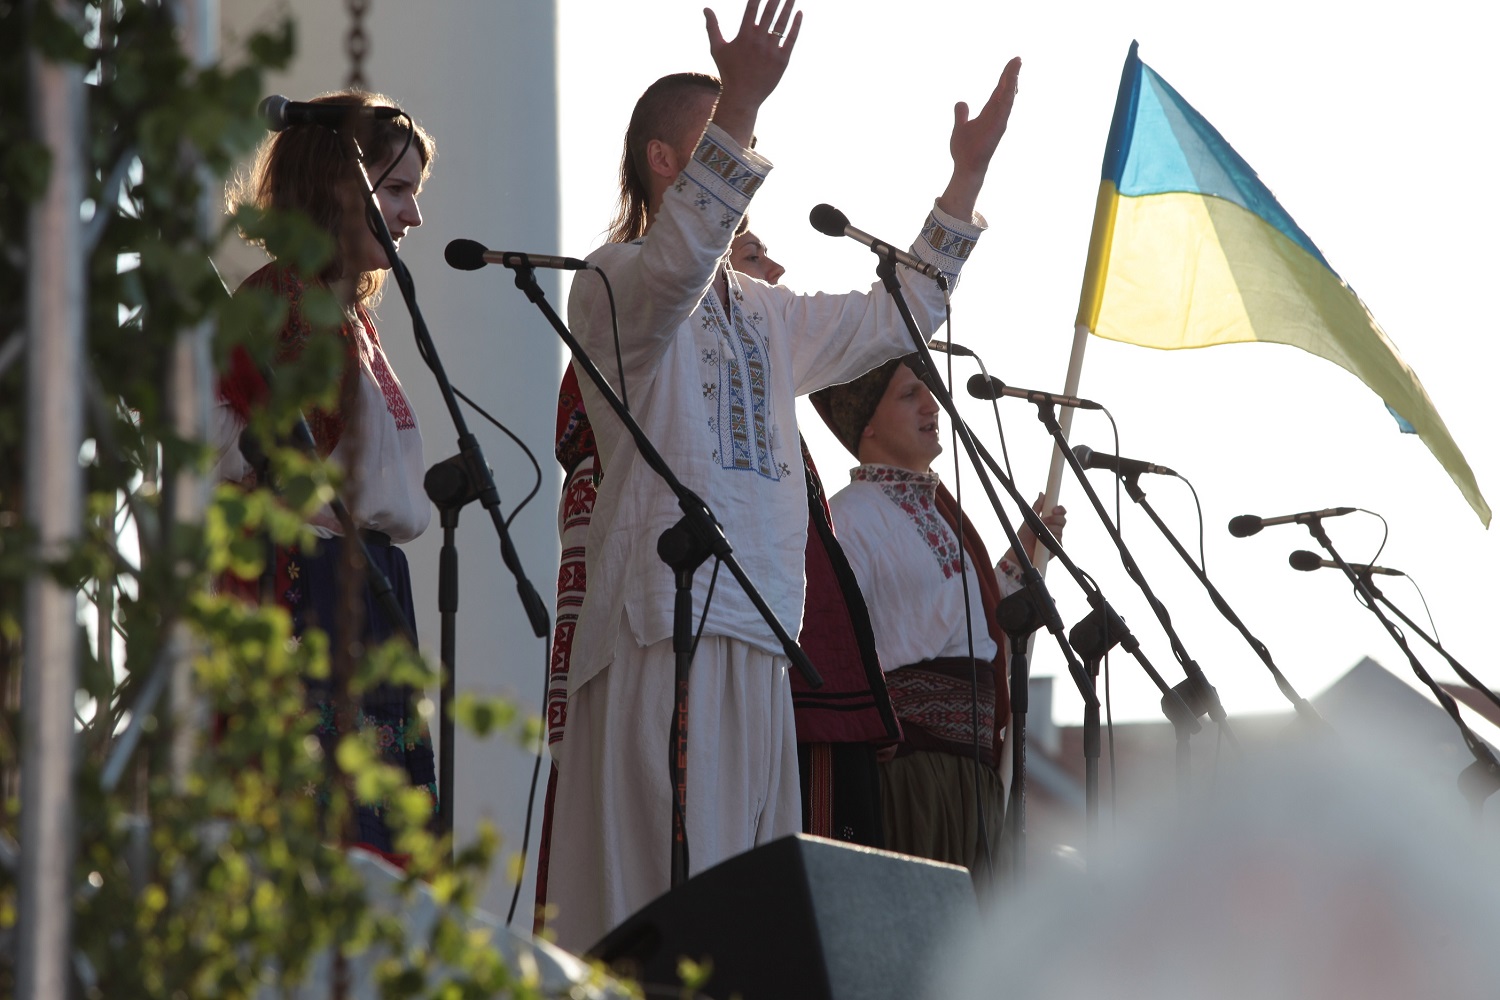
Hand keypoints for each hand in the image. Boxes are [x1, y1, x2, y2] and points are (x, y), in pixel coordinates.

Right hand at [704, 0, 801, 145]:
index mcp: (744, 35)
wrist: (742, 97)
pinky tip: (799, 13)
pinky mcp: (782, 60)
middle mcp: (758, 40)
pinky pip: (791, 38)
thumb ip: (712, 27)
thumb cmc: (728, 72)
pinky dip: (796, 25)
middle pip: (770, 12)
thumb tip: (706, 8)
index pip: (752, 8)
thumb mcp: (717, 48)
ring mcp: (771, 50)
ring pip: (782, 23)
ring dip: (788, 6)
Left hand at [937, 56, 1021, 220]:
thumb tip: (961, 102)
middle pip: (1006, 90)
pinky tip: (1012, 83)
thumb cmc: (964, 150)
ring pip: (1008, 96)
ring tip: (1017, 64)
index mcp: (989, 112)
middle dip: (1012, 74)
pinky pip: (1005, 108)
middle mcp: (997, 115)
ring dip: (1013, 80)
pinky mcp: (999, 127)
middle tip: (1018, 58)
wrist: (966, 167)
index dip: (1005, 76)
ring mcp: (999, 120)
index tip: (1012, 62)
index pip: (999, 90)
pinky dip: (1009, 95)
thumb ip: (962, 114)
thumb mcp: (960, 127)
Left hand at [1016, 492, 1065, 561]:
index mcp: (1049, 520)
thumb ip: (1037, 506)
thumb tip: (1042, 493)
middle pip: (1063, 520)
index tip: (1054, 509)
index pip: (1060, 512)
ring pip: (1060, 530)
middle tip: (1045, 521)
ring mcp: (1056, 538)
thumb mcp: (1030, 517)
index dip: (1060, 509)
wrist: (1021, 549)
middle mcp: (1054, 528)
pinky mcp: (1057, 547)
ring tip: (1039, 534)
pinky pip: (1058, 540)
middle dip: (1054, 519)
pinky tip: (1043, 541)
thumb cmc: (1023, 535)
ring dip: (1049, 530)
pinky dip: (1050, 539)